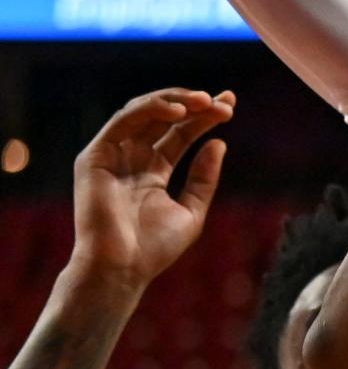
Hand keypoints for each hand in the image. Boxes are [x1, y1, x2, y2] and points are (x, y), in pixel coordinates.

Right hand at [70, 88, 233, 289]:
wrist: (121, 267)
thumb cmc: (154, 248)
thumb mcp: (191, 211)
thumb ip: (203, 178)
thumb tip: (220, 142)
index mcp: (152, 171)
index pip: (179, 134)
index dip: (204, 118)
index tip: (230, 105)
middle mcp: (131, 158)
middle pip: (165, 119)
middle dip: (195, 105)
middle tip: (224, 101)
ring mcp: (112, 154)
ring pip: (144, 112)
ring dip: (176, 102)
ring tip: (206, 101)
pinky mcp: (96, 155)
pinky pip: (124, 121)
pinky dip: (151, 110)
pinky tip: (179, 112)